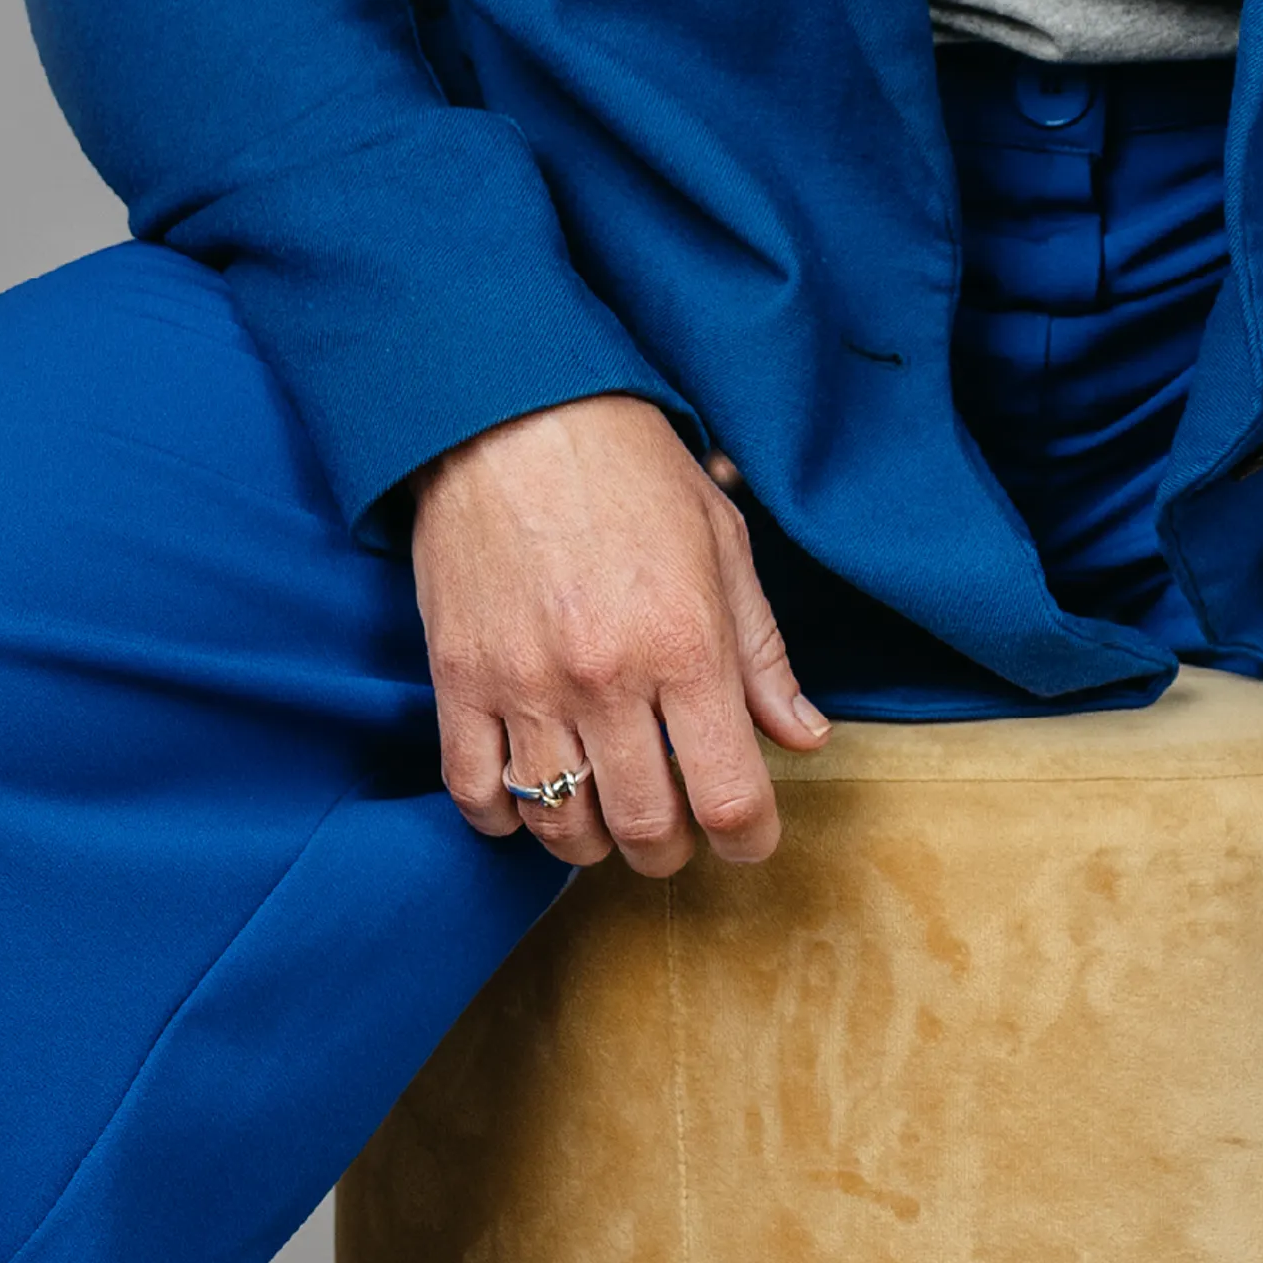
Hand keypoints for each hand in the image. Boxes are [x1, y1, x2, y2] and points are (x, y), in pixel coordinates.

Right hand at [407, 398, 829, 874]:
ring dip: (592, 842)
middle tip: (676, 829)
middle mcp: (607, 678)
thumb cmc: (630, 469)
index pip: (730, 796)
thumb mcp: (724, 545)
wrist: (510, 412)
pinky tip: (529, 795)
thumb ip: (764, 655)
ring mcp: (525, 684)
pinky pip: (474, 792)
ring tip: (606, 813)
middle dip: (672, 851)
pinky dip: (504, 818)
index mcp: (687, 644)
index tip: (748, 840)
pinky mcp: (459, 678)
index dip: (750, 841)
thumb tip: (804, 739)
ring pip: (560, 823)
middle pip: (647, 829)